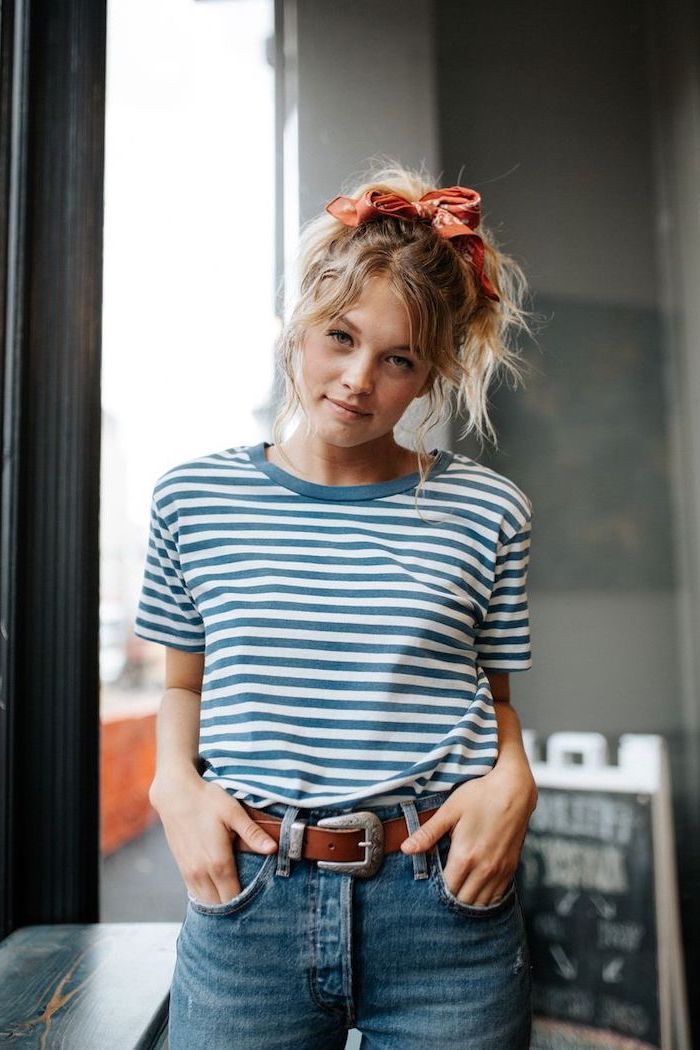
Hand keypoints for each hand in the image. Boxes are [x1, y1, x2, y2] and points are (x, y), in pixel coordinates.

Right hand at [149, 773, 277, 904]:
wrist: (174, 795)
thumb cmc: (207, 800)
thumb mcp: (233, 812)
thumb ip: (252, 834)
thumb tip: (273, 849)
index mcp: (218, 861)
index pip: (234, 897)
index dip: (246, 904)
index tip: (260, 904)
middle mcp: (201, 872)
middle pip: (219, 905)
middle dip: (234, 908)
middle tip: (251, 905)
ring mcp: (189, 872)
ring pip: (205, 902)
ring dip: (219, 904)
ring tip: (236, 903)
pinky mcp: (182, 868)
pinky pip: (195, 893)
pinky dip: (207, 897)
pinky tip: (218, 893)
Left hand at [400, 763, 537, 905]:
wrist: (514, 789)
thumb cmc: (480, 795)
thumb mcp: (449, 810)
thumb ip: (428, 833)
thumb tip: (405, 849)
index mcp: (465, 856)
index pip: (447, 890)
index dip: (436, 891)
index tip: (429, 884)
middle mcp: (484, 868)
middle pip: (463, 901)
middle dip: (450, 898)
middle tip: (440, 887)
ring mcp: (500, 870)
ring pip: (481, 903)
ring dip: (468, 901)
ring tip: (457, 890)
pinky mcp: (511, 867)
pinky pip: (498, 896)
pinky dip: (485, 899)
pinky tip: (476, 889)